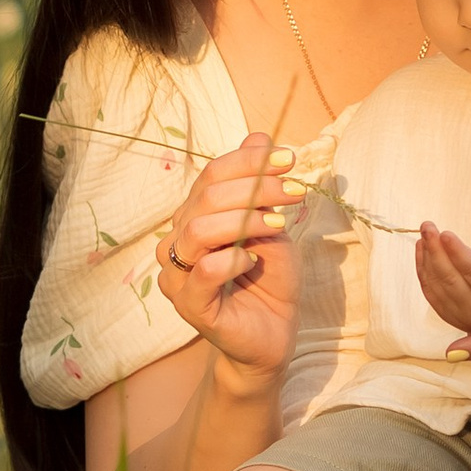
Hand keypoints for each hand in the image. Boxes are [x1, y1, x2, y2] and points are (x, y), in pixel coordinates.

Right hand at [153, 133, 305, 383]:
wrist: (274, 335)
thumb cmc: (270, 280)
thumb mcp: (272, 225)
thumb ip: (260, 186)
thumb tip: (259, 135)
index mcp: (194, 217)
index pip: (211, 175)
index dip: (248, 161)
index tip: (289, 159)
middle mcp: (177, 241)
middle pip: (205, 197)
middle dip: (254, 187)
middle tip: (293, 192)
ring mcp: (177, 275)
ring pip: (198, 230)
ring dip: (244, 220)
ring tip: (278, 224)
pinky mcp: (189, 306)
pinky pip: (203, 271)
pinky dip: (233, 259)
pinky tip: (253, 260)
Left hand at [414, 221, 470, 336]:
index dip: (458, 253)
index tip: (446, 233)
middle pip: (451, 280)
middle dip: (436, 251)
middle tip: (427, 227)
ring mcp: (462, 317)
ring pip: (438, 287)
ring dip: (427, 259)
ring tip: (424, 233)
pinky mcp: (450, 317)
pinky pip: (431, 294)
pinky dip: (423, 271)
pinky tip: (422, 250)